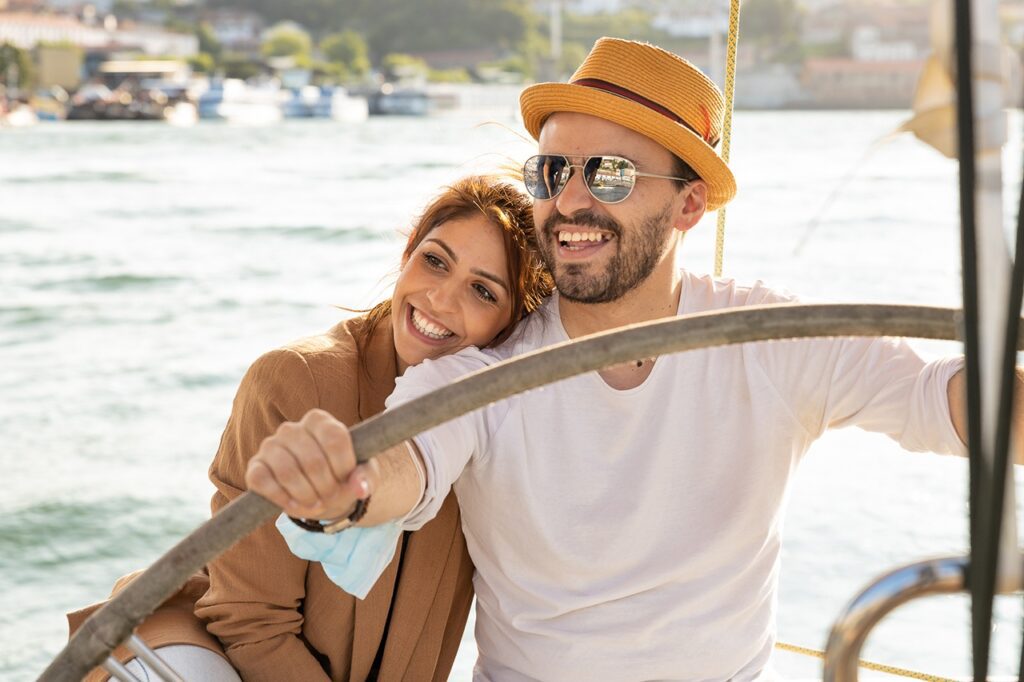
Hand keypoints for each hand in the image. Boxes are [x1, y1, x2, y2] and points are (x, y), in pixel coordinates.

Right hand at [245, 409, 376, 519]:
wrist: (321, 491)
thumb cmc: (342, 477)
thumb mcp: (362, 475)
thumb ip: (366, 478)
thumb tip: (360, 488)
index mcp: (319, 421)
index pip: (335, 439)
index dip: (343, 466)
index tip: (347, 480)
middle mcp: (291, 429)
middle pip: (313, 460)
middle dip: (326, 488)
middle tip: (332, 498)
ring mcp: (270, 446)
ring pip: (287, 472)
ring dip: (306, 496)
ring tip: (317, 504)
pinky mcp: (255, 467)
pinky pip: (262, 481)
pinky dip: (282, 498)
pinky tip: (295, 505)